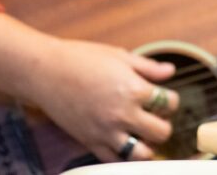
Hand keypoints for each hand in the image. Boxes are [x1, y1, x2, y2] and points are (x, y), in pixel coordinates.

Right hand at [27, 38, 178, 161]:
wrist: (46, 72)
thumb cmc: (81, 59)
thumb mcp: (120, 56)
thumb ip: (148, 67)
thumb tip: (169, 71)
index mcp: (134, 90)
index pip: (170, 103)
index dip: (170, 99)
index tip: (163, 96)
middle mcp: (123, 114)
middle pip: (162, 132)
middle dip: (163, 124)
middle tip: (155, 116)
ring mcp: (107, 132)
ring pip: (142, 154)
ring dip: (147, 144)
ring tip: (141, 133)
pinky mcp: (90, 142)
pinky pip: (115, 160)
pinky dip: (123, 154)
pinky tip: (123, 141)